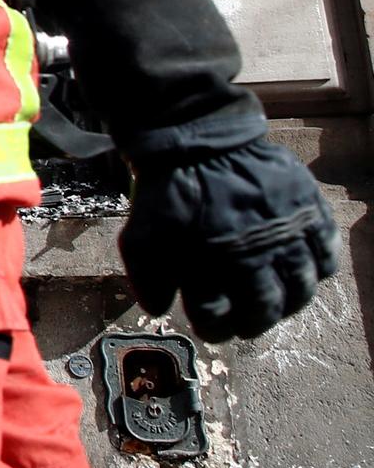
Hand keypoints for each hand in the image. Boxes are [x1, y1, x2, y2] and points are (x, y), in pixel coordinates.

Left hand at [120, 137, 338, 342]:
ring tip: (274, 304)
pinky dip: (318, 271)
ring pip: (300, 289)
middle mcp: (257, 254)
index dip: (212, 328)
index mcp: (212, 262)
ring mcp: (289, 233)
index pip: (217, 316)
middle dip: (251, 324)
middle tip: (245, 325)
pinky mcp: (310, 213)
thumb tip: (160, 309)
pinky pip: (326, 256)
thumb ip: (147, 276)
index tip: (210, 328)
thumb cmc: (169, 190)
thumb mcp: (141, 233)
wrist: (200, 139)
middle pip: (264, 309)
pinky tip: (302, 273)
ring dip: (287, 304)